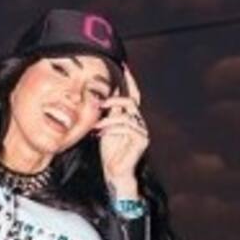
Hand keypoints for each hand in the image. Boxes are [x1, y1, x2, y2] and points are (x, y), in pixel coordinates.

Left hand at [96, 66, 148, 199]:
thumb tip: (98, 99)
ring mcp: (143, 130)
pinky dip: (111, 128)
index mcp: (131, 117)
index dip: (129, 80)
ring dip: (109, 118)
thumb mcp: (106, 130)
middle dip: (116, 98)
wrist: (115, 174)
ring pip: (127, 114)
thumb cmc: (110, 154)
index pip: (132, 94)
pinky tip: (100, 134)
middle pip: (131, 100)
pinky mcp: (141, 140)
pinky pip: (126, 127)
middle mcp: (139, 121)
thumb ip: (107, 115)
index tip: (122, 65)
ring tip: (96, 125)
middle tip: (100, 102)